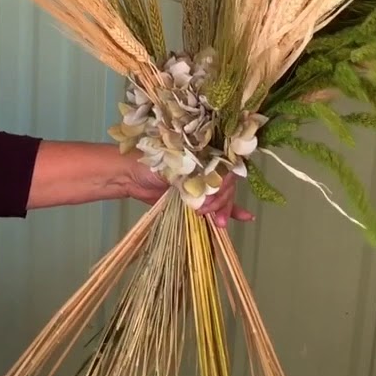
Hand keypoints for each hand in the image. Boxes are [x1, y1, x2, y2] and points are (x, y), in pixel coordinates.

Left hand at [126, 165, 253, 227]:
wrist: (129, 175)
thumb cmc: (149, 164)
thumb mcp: (173, 167)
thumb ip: (193, 178)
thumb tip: (208, 194)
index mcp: (204, 152)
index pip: (225, 169)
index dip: (221, 186)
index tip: (209, 199)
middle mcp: (208, 165)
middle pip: (226, 185)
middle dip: (220, 201)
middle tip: (205, 212)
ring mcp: (204, 182)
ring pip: (223, 196)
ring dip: (224, 210)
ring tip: (218, 223)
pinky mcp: (197, 196)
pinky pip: (218, 203)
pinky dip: (231, 210)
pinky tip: (246, 218)